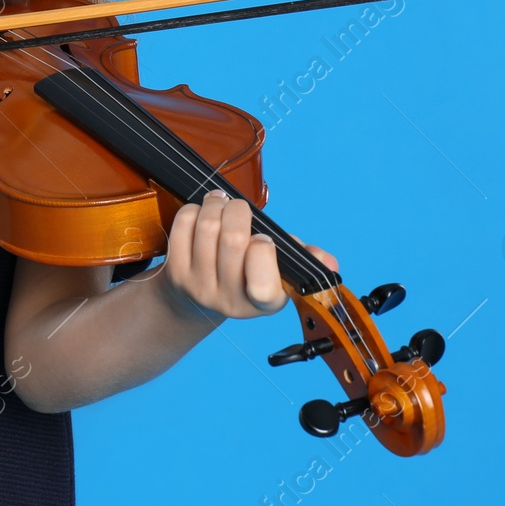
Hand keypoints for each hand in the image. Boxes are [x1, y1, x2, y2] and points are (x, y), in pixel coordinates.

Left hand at [159, 189, 338, 322]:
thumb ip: (303, 260)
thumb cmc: (247, 275)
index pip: (262, 282)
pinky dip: (194, 210)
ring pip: (207, 228)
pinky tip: (202, 212)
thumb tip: (329, 262)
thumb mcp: (279, 273)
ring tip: (221, 202)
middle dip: (238, 211)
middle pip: (232, 240)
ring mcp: (199, 287)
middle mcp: (229, 301)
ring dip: (216, 205)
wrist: (196, 300)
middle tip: (239, 207)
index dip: (263, 249)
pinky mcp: (175, 273)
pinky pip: (184, 226)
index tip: (263, 239)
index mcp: (263, 303)